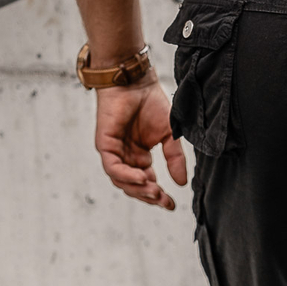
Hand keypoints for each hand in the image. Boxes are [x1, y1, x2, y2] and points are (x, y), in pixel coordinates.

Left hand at [94, 73, 187, 208]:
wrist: (135, 80)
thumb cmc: (150, 102)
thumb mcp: (169, 136)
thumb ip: (175, 159)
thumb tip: (182, 183)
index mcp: (139, 156)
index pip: (147, 183)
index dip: (158, 196)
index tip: (171, 205)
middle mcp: (126, 157)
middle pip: (133, 187)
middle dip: (148, 196)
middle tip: (163, 200)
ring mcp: (114, 152)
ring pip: (121, 181)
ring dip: (138, 189)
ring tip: (154, 191)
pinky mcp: (105, 144)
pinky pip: (113, 167)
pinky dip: (126, 176)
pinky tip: (141, 178)